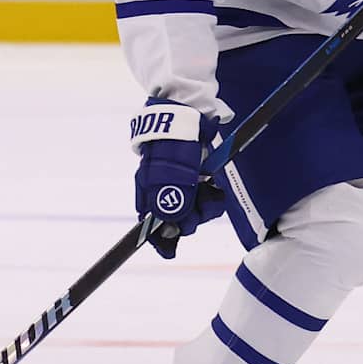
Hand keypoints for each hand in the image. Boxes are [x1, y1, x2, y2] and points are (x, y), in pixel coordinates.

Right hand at [130, 100, 225, 258]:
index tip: (170, 251)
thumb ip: (171, 200)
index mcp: (149, 190)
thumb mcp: (172, 173)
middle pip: (176, 219)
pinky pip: (203, 196)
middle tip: (203, 203)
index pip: (151, 224)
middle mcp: (161, 189)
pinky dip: (211, 195)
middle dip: (192, 218)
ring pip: (193, 209)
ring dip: (205, 205)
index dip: (161, 239)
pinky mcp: (194, 175)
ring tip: (211, 190)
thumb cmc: (175, 143)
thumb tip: (170, 225)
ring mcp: (178, 183)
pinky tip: (213, 185)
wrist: (186, 112)